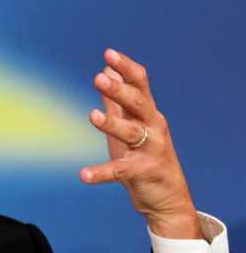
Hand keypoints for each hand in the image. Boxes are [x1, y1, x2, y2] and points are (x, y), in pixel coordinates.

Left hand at [80, 49, 201, 238]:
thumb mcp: (129, 125)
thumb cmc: (145, 156)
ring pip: (131, 133)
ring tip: (93, 116)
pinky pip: (120, 171)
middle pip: (137, 103)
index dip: (126, 68)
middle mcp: (153, 127)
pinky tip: (84, 175)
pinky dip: (101, 173)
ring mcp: (151, 150)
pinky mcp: (143, 173)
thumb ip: (116, 101)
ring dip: (112, 124)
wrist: (168, 199)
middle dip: (119, 90)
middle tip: (98, 78)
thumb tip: (107, 71)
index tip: (109, 53)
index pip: (140, 84)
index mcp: (148, 113)